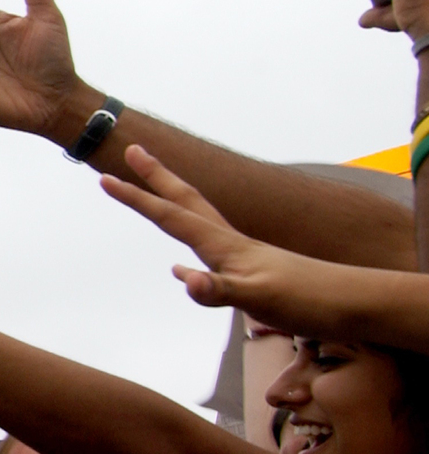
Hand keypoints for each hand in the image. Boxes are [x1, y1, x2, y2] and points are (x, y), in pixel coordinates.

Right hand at [99, 145, 347, 334]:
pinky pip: (206, 253)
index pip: (170, 216)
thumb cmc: (305, 301)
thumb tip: (184, 278)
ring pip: (196, 219)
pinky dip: (187, 250)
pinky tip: (183, 269)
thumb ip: (217, 289)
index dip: (136, 199)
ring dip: (171, 201)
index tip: (104, 178)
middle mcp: (228, 242)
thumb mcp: (257, 298)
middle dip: (154, 177)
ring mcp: (239, 256)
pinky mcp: (249, 272)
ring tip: (151, 190)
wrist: (349, 304)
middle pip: (183, 200)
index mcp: (223, 245)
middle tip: (131, 149)